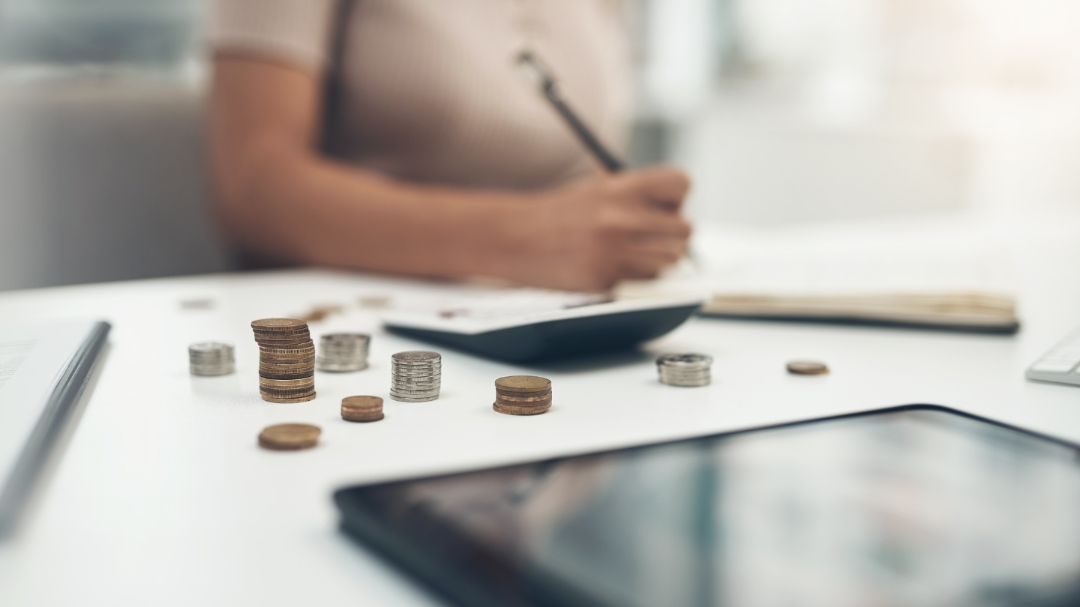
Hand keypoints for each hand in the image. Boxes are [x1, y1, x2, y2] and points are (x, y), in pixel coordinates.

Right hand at [507, 167, 691, 290]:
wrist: (514, 237)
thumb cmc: (558, 214)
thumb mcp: (598, 189)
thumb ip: (637, 198)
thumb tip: (677, 215)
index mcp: (621, 187)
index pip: (680, 184)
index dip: (676, 198)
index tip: (663, 208)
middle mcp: (621, 216)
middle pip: (684, 230)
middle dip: (671, 236)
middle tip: (649, 237)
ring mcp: (614, 250)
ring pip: (669, 260)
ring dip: (657, 260)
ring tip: (630, 254)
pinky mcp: (605, 278)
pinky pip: (643, 282)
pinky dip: (634, 278)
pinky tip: (611, 267)